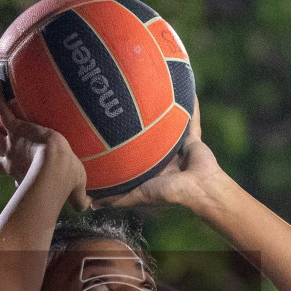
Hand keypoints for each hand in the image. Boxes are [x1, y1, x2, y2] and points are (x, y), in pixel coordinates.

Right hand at [0, 87, 89, 209]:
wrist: (55, 168)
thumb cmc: (65, 181)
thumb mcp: (75, 188)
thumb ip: (79, 198)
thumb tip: (88, 206)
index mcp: (22, 173)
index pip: (10, 174)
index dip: (8, 173)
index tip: (14, 174)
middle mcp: (11, 159)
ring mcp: (11, 143)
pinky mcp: (16, 128)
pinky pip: (2, 108)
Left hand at [94, 96, 225, 210]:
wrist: (200, 187)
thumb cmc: (168, 192)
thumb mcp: (138, 194)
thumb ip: (117, 198)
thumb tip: (91, 204)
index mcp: (151, 168)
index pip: (133, 152)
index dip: (122, 143)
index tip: (107, 128)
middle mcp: (164, 156)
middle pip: (149, 135)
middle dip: (140, 122)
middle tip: (126, 102)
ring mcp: (179, 146)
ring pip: (169, 124)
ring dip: (164, 110)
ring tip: (154, 90)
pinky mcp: (193, 138)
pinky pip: (192, 118)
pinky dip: (191, 105)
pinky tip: (184, 86)